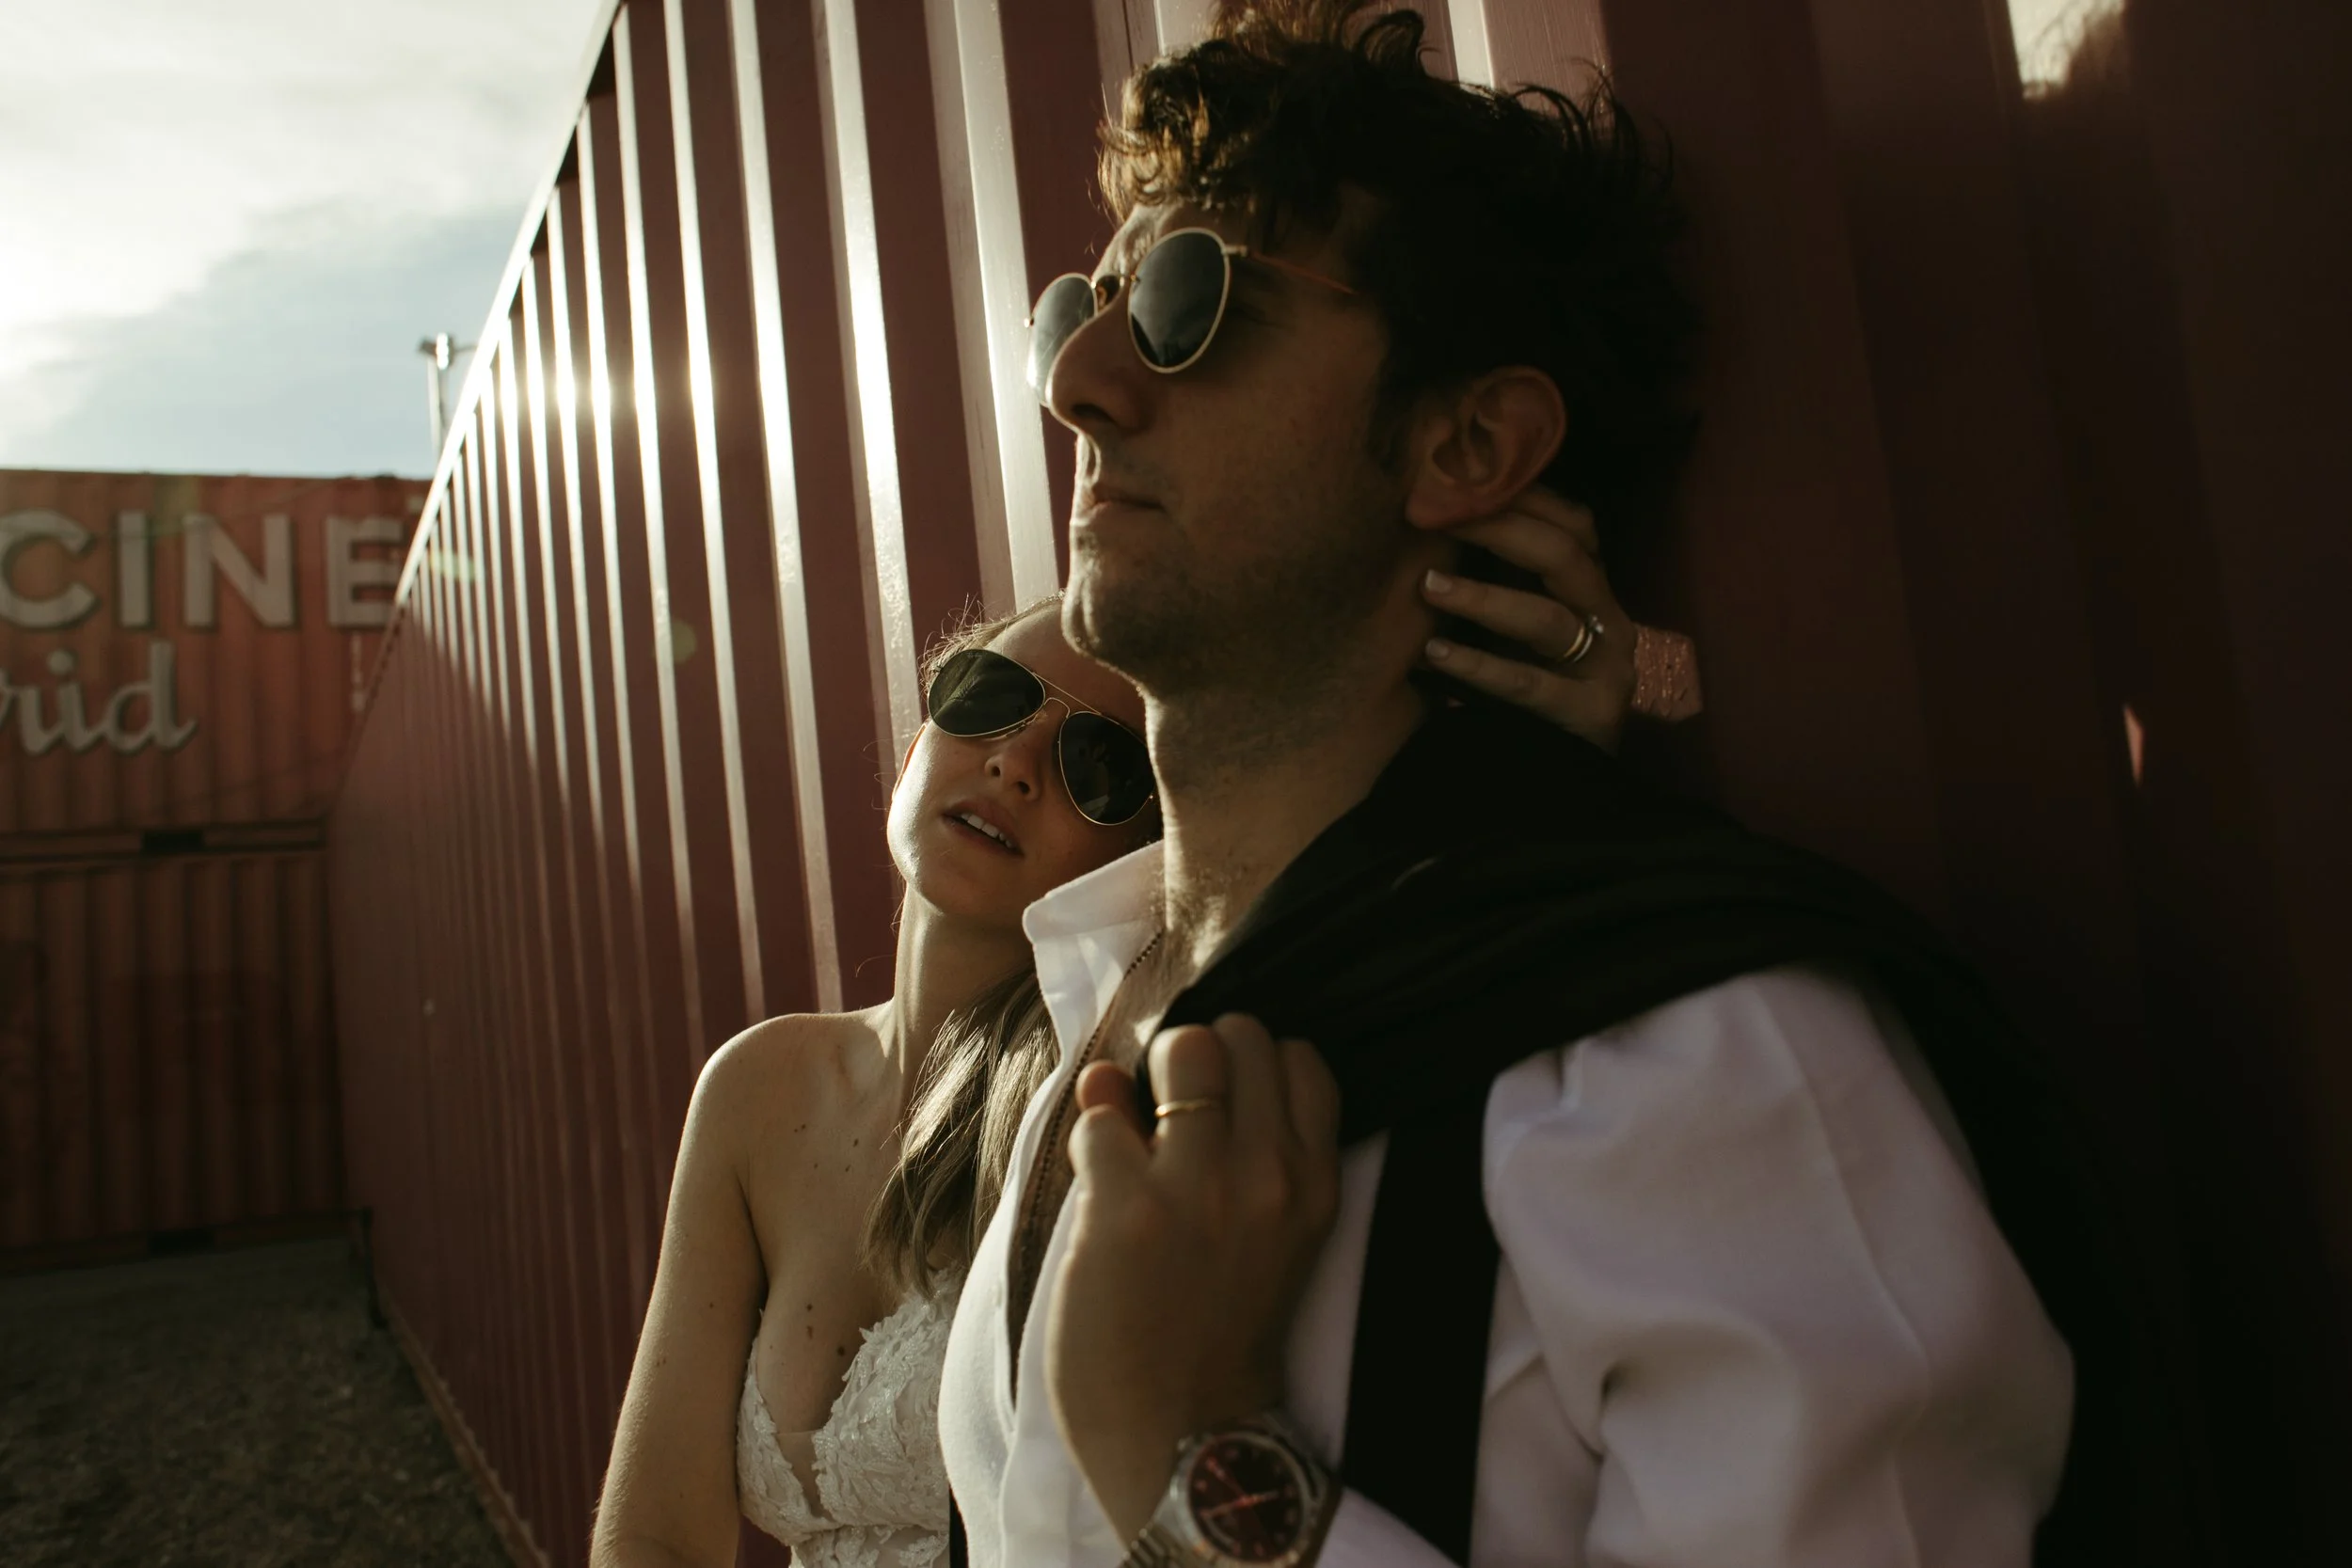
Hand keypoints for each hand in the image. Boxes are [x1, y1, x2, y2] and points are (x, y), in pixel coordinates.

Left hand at [1045, 1015, 1341, 1542]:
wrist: (1184, 1437)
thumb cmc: (1214, 1336)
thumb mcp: (1262, 1239)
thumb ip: (1222, 1148)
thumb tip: (1119, 1071)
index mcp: (1313, 1183)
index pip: (1298, 1058)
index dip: (1247, 1066)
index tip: (1218, 1102)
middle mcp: (1270, 1175)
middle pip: (1241, 1033)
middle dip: (1193, 1057)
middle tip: (1169, 1115)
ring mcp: (1202, 1189)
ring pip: (1181, 1050)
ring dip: (1143, 1085)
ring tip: (1132, 1141)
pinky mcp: (1131, 1211)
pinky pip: (1101, 1119)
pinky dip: (1091, 1142)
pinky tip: (1099, 1190)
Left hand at [1421, 486, 1637, 751]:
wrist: (1562, 780)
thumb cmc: (1530, 687)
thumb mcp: (1520, 623)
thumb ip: (1500, 575)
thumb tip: (1437, 515)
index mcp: (1594, 589)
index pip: (1575, 523)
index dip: (1522, 497)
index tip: (1459, 481)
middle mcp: (1609, 620)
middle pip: (1565, 555)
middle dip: (1499, 530)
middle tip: (1437, 519)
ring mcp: (1605, 669)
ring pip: (1547, 619)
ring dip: (1483, 598)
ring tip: (1427, 586)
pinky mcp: (1588, 716)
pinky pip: (1529, 686)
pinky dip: (1479, 667)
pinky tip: (1435, 652)